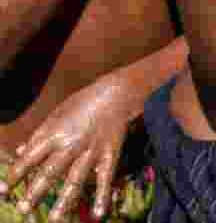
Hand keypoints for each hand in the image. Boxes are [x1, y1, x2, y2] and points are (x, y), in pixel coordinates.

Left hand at [0, 74, 136, 220]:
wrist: (117, 93)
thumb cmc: (84, 101)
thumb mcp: (57, 114)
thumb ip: (39, 135)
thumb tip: (21, 152)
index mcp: (54, 133)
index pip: (30, 159)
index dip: (15, 175)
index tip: (3, 191)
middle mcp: (70, 144)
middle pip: (50, 172)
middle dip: (35, 193)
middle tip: (23, 210)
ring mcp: (91, 151)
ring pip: (75, 179)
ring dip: (64, 200)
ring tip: (54, 219)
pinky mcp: (109, 154)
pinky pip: (105, 178)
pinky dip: (102, 197)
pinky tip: (97, 215)